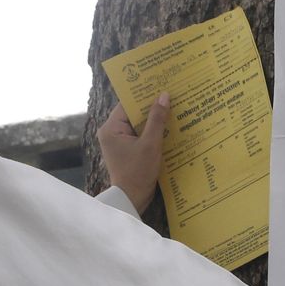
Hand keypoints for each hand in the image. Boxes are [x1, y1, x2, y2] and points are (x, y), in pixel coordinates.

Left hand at [98, 93, 169, 211]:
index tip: (161, 86)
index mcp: (111, 128)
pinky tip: (168, 127)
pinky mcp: (127, 150)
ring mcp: (119, 142)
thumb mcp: (150, 144)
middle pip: (133, 113)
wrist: (131, 200)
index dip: (144, 95)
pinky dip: (152, 132)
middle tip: (171, 95)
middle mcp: (111, 132)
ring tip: (173, 108)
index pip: (128, 104)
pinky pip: (140, 135)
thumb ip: (157, 119)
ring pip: (138, 124)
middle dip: (151, 107)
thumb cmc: (138, 172)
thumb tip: (164, 96)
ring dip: (154, 120)